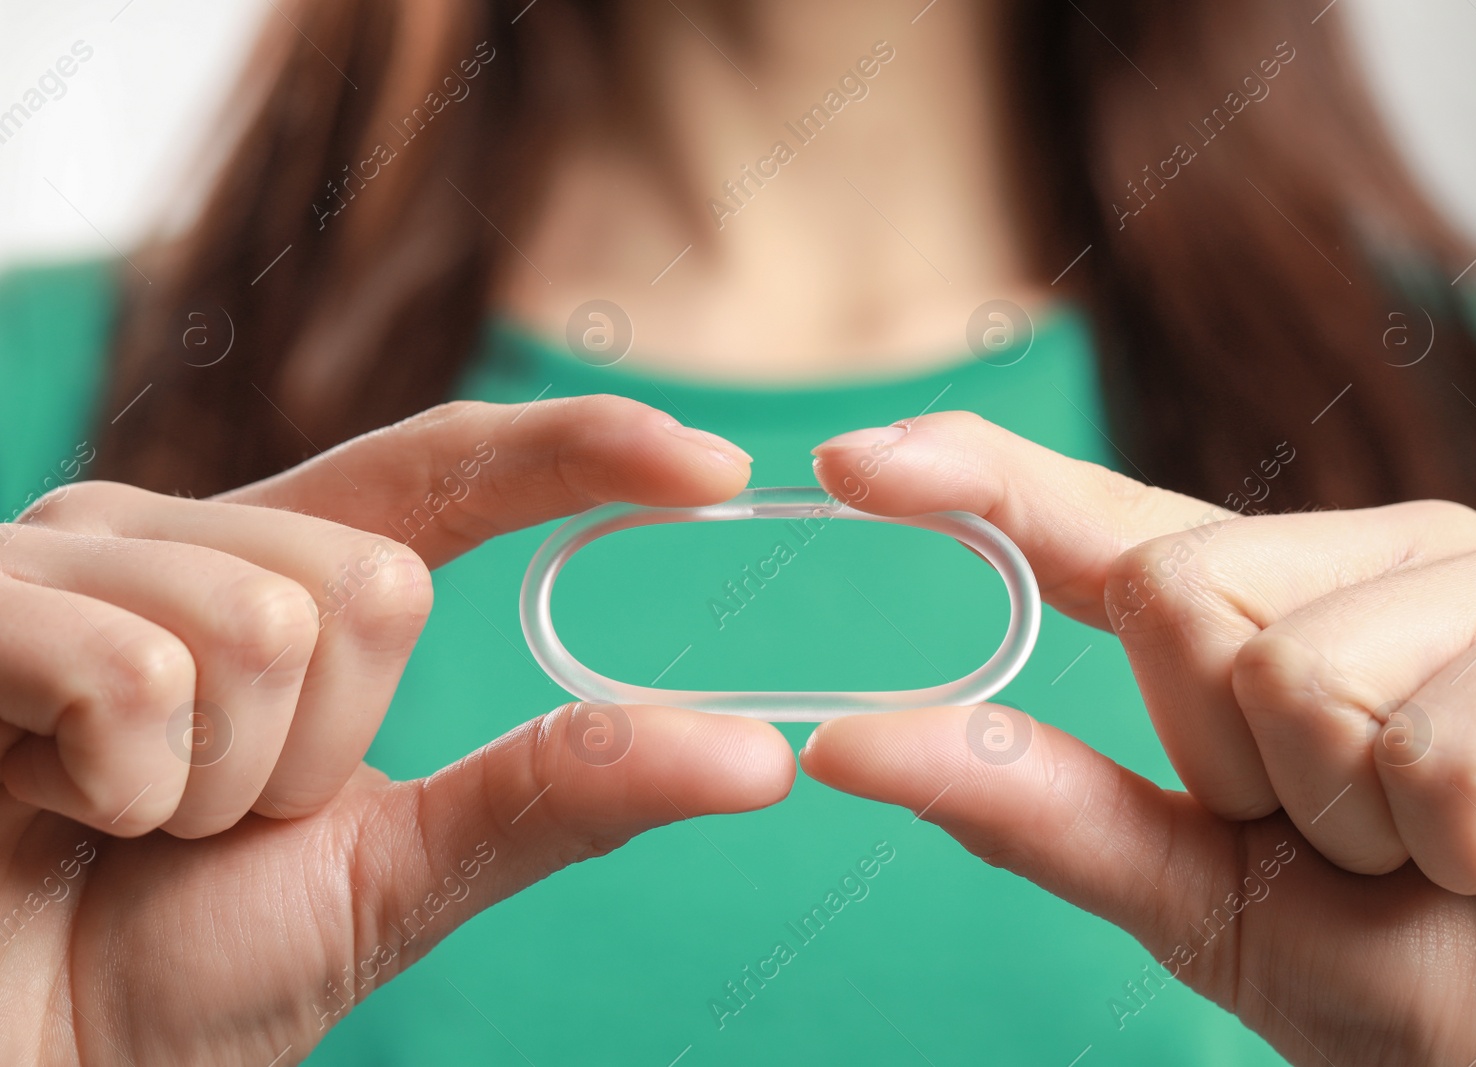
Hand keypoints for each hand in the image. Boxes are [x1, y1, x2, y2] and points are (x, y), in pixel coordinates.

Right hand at [0, 396, 793, 1065]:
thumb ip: (556, 794)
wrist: (24, 1064)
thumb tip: (761, 758)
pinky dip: (121, 790)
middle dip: (320, 753)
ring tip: (127, 824)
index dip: (577, 451)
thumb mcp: (397, 871)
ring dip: (218, 789)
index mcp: (272, 576)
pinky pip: (135, 671)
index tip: (714, 472)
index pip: (446, 471)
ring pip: (265, 627)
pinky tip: (52, 809)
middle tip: (213, 822)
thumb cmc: (178, 967)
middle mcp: (176, 538)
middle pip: (375, 582)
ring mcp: (65, 560)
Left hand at [805, 412, 1475, 1066]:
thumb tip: (844, 745)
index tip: (852, 462)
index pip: (1109, 530)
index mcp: (1288, 613)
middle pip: (1179, 599)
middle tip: (1365, 840)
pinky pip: (1436, 739)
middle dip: (1246, 770)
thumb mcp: (1208, 901)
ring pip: (1299, 675)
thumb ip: (1040, 810)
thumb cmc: (1434, 986)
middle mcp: (1382, 564)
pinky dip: (1467, 840)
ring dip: (1367, 824)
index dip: (981, 483)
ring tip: (1466, 851)